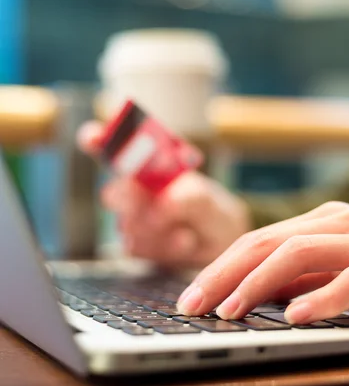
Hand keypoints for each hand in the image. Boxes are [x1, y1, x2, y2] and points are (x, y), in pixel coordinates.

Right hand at [77, 121, 250, 266]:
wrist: (220, 244)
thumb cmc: (211, 209)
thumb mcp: (209, 198)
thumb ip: (191, 196)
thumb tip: (165, 202)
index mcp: (148, 165)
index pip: (114, 148)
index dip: (96, 139)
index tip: (92, 138)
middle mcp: (134, 190)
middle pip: (113, 193)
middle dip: (133, 201)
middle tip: (156, 205)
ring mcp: (131, 219)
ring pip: (128, 225)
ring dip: (161, 229)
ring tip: (187, 227)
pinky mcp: (135, 246)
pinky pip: (138, 247)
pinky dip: (165, 246)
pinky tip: (185, 241)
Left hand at [177, 201, 348, 322]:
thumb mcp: (344, 268)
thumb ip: (307, 275)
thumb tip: (257, 294)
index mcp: (327, 220)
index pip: (259, 240)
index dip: (220, 267)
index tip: (190, 297)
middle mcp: (343, 223)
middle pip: (269, 242)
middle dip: (223, 274)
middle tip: (191, 306)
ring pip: (301, 253)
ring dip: (258, 284)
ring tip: (229, 312)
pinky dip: (322, 298)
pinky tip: (296, 317)